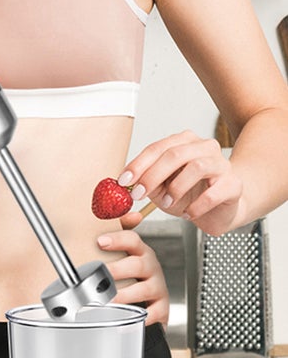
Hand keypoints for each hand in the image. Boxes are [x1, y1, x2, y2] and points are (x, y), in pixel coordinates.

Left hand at [95, 210, 168, 325]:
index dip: (118, 239)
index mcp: (140, 253)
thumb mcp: (126, 254)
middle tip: (100, 275)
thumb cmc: (134, 277)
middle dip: (118, 269)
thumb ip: (121, 233)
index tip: (100, 241)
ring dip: (125, 295)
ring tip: (107, 300)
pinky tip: (126, 319)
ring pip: (144, 289)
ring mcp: (157, 288)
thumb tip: (130, 213)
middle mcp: (151, 268)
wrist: (152, 304)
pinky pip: (154, 313)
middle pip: (138, 264)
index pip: (133, 240)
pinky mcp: (161, 309)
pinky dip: (142, 317)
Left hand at [121, 132, 241, 235]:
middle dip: (152, 175)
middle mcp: (205, 147)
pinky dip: (196, 206)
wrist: (219, 210)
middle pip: (176, 154)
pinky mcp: (233, 184)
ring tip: (166, 204)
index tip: (123, 181)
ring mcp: (222, 164)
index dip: (138, 164)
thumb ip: (145, 182)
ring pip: (197, 167)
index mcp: (184, 143)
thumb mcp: (161, 188)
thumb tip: (125, 183)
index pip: (158, 148)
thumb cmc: (189, 195)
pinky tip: (188, 214)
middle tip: (139, 195)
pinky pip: (213, 193)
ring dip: (176, 188)